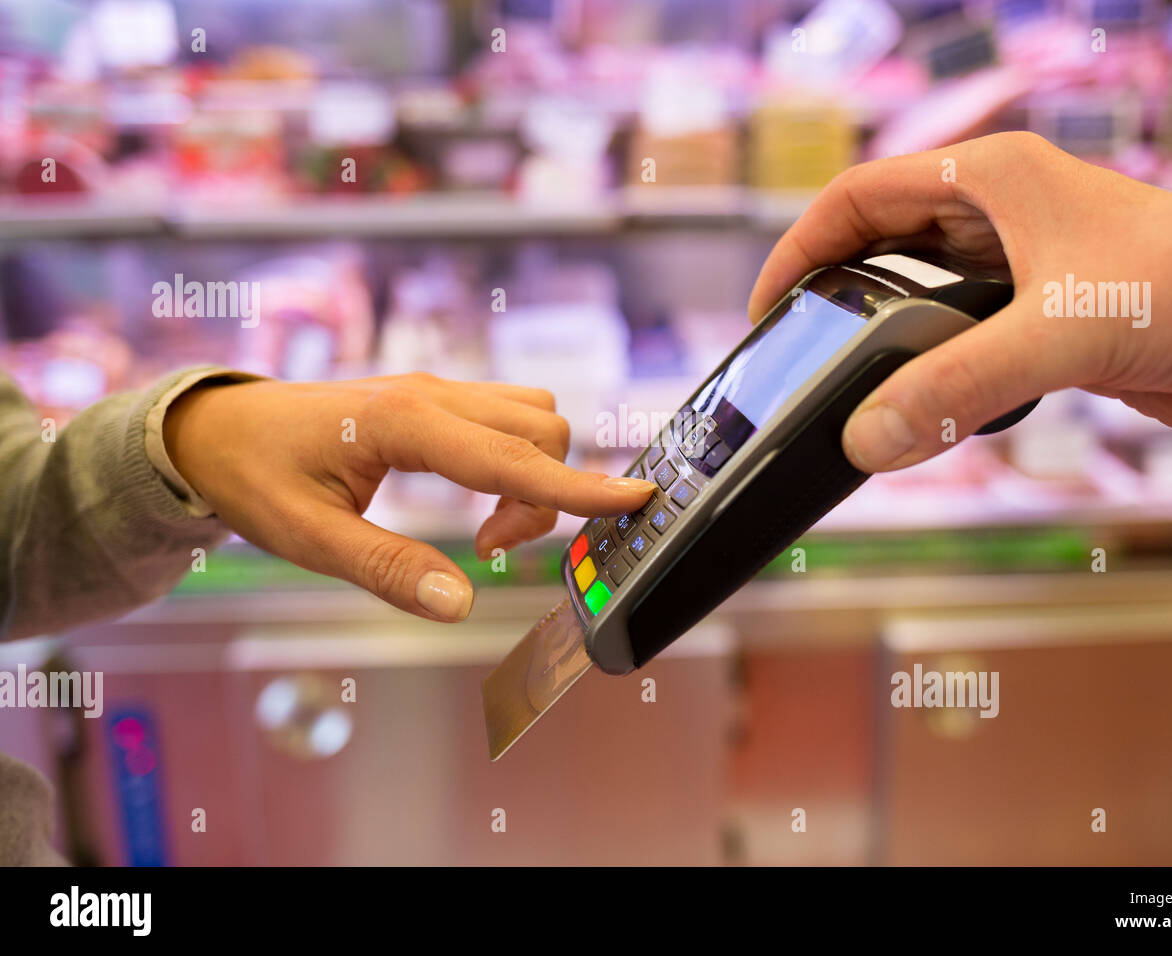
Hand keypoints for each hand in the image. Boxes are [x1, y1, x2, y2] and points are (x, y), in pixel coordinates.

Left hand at [162, 373, 654, 621]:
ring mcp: (437, 389)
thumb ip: (387, 569)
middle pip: (541, 430)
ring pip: (534, 416)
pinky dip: (517, 458)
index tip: (636, 498)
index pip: (512, 458)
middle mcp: (431, 394)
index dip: (578, 486)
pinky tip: (477, 495)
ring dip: (534, 473)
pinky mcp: (436, 398)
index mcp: (403, 422)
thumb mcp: (308, 538)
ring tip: (484, 525)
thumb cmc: (255, 477)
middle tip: (490, 546)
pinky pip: (508, 416)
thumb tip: (460, 602)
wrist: (217, 427)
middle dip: (545, 495)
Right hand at [749, 131, 1171, 473]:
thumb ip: (958, 384)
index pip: (858, 198)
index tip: (765, 307)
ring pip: (919, 301)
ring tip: (844, 392)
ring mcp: (1021, 271)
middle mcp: (998, 218)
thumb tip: (865, 438)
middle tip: (796, 358)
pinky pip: (959, 346)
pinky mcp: (1044, 323)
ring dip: (882, 344)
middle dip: (833, 297)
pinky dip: (929, 376)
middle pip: (879, 248)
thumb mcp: (1062, 331)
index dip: (800, 247)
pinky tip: (921, 409)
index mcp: (989, 180)